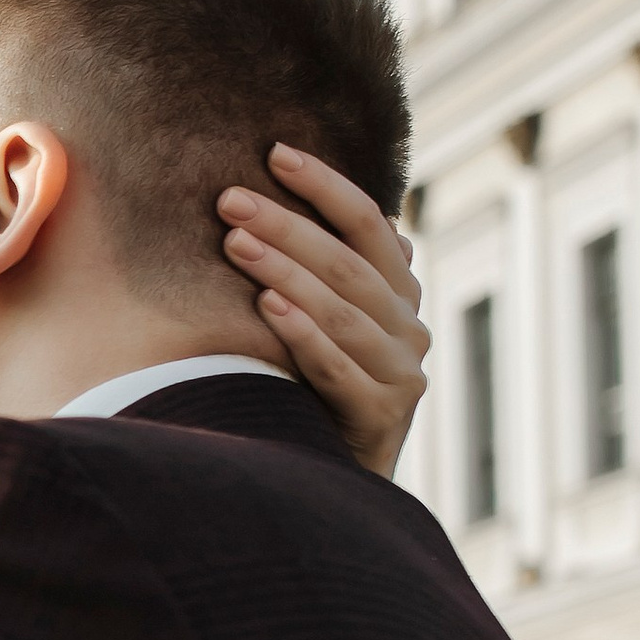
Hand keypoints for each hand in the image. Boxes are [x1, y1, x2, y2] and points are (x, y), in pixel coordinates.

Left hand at [219, 146, 425, 475]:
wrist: (331, 486)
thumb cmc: (311, 395)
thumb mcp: (320, 326)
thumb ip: (321, 273)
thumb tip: (288, 201)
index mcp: (398, 295)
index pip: (368, 224)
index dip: (324, 186)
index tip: (275, 152)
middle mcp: (409, 327)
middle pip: (347, 263)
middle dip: (287, 226)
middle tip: (230, 200)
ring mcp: (402, 373)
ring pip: (343, 310)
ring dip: (287, 272)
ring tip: (236, 244)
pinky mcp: (384, 415)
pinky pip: (340, 367)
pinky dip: (304, 334)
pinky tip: (267, 308)